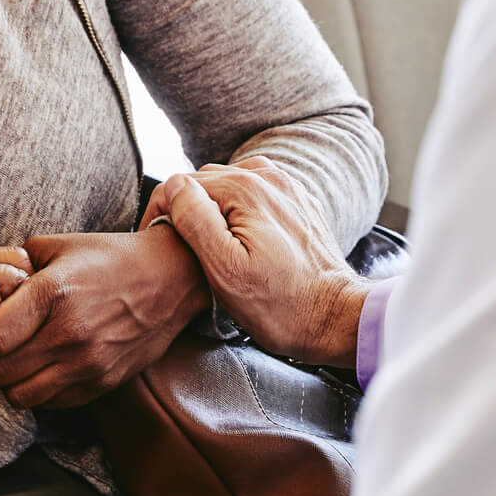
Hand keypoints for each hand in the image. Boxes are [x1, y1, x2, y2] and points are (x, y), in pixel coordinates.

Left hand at [0, 226, 210, 408]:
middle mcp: (70, 333)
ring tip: (17, 358)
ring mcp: (88, 363)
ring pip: (20, 396)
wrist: (170, 279)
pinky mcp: (103, 382)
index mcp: (52, 293)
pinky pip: (51, 403)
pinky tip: (44, 366)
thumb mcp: (58, 246)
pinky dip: (39, 390)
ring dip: (10, 381)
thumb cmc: (110, 259)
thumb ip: (14, 266)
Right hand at [153, 158, 369, 364]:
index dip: (161, 214)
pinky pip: (257, 194)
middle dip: (186, 209)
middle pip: (205, 182)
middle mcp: (269, 178)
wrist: (337, 318)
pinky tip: (240, 239)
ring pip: (230, 185)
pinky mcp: (299, 205)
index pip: (179, 184)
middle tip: (182, 251)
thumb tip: (174, 187)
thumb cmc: (281, 305)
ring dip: (214, 208)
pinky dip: (240, 210)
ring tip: (210, 245)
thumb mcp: (225, 270)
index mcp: (246, 189)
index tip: (157, 245)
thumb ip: (195, 220)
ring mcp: (288, 189)